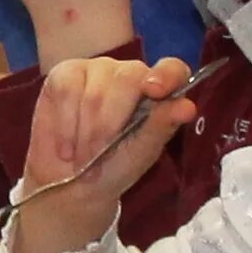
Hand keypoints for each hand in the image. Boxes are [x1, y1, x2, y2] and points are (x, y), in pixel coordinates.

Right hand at [4, 53, 194, 252]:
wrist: (71, 183)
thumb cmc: (115, 168)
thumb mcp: (142, 152)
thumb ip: (161, 126)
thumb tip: (187, 107)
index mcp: (159, 91)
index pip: (171, 69)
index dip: (166, 75)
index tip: (154, 91)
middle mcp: (130, 74)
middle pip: (126, 81)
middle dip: (109, 127)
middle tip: (98, 157)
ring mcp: (96, 70)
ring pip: (93, 92)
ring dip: (85, 134)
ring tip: (83, 158)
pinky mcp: (65, 74)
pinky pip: (66, 90)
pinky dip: (65, 125)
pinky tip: (66, 146)